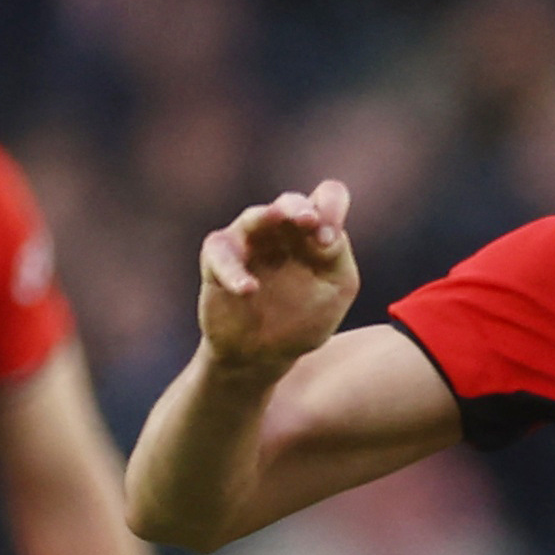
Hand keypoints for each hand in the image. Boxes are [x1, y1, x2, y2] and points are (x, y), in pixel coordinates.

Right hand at [198, 179, 358, 372]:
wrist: (262, 356)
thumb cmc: (302, 319)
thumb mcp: (335, 291)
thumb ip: (337, 260)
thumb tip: (327, 236)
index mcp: (313, 233)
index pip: (327, 198)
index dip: (331, 207)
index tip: (330, 242)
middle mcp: (280, 229)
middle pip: (290, 202)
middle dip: (299, 208)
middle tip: (310, 220)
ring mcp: (248, 242)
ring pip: (255, 218)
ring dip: (267, 217)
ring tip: (277, 218)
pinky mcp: (217, 261)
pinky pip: (222, 256)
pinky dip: (234, 272)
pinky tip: (248, 289)